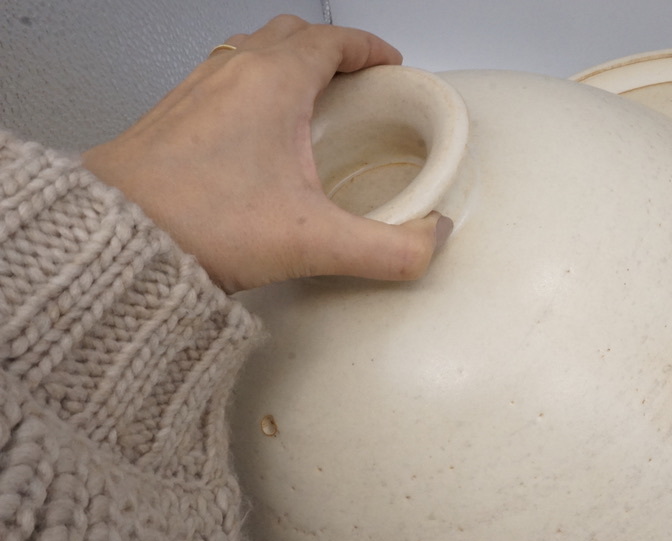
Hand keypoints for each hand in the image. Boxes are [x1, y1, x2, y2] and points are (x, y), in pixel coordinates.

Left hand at [82, 15, 451, 292]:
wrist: (113, 237)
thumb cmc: (195, 222)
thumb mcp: (314, 242)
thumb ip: (387, 248)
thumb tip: (430, 244)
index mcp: (273, 83)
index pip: (332, 40)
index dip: (368, 48)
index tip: (388, 63)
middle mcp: (232, 74)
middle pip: (291, 34)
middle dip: (330, 49)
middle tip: (355, 80)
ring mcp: (196, 90)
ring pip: (250, 51)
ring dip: (287, 64)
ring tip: (310, 105)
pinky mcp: (172, 115)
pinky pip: (221, 78)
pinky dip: (251, 88)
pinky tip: (258, 137)